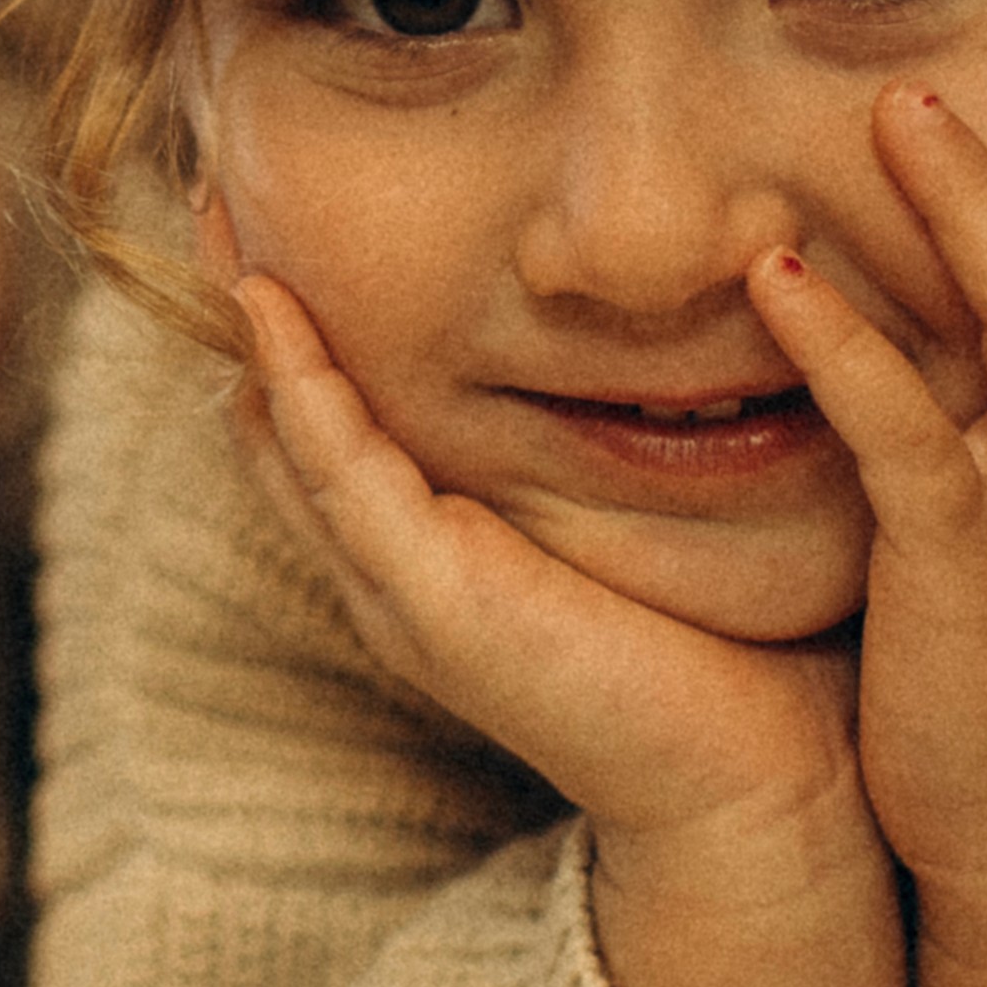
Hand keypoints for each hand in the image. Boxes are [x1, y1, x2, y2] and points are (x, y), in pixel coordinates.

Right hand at [230, 245, 907, 986]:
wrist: (766, 796)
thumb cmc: (740, 659)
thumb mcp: (655, 521)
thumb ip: (630, 443)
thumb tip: (673, 334)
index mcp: (448, 556)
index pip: (343, 423)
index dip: (306, 325)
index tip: (298, 210)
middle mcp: (404, 576)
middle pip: (286, 424)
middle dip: (250, 311)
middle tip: (220, 189)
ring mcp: (407, 596)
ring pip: (293, 443)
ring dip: (253, 332)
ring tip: (222, 224)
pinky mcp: (437, 608)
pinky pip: (345, 480)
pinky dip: (305, 392)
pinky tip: (277, 316)